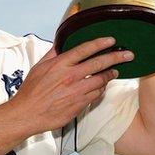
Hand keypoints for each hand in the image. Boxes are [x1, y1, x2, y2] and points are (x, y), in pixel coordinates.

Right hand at [7, 37, 133, 134]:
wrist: (27, 114)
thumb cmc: (31, 91)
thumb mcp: (39, 67)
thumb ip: (52, 54)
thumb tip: (60, 42)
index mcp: (60, 64)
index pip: (85, 49)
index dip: (100, 43)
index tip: (111, 40)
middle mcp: (70, 76)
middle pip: (99, 63)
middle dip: (116, 57)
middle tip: (128, 54)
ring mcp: (76, 91)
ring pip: (101, 80)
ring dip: (110, 74)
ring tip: (116, 71)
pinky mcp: (79, 104)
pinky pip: (96, 94)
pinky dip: (101, 89)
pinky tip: (102, 86)